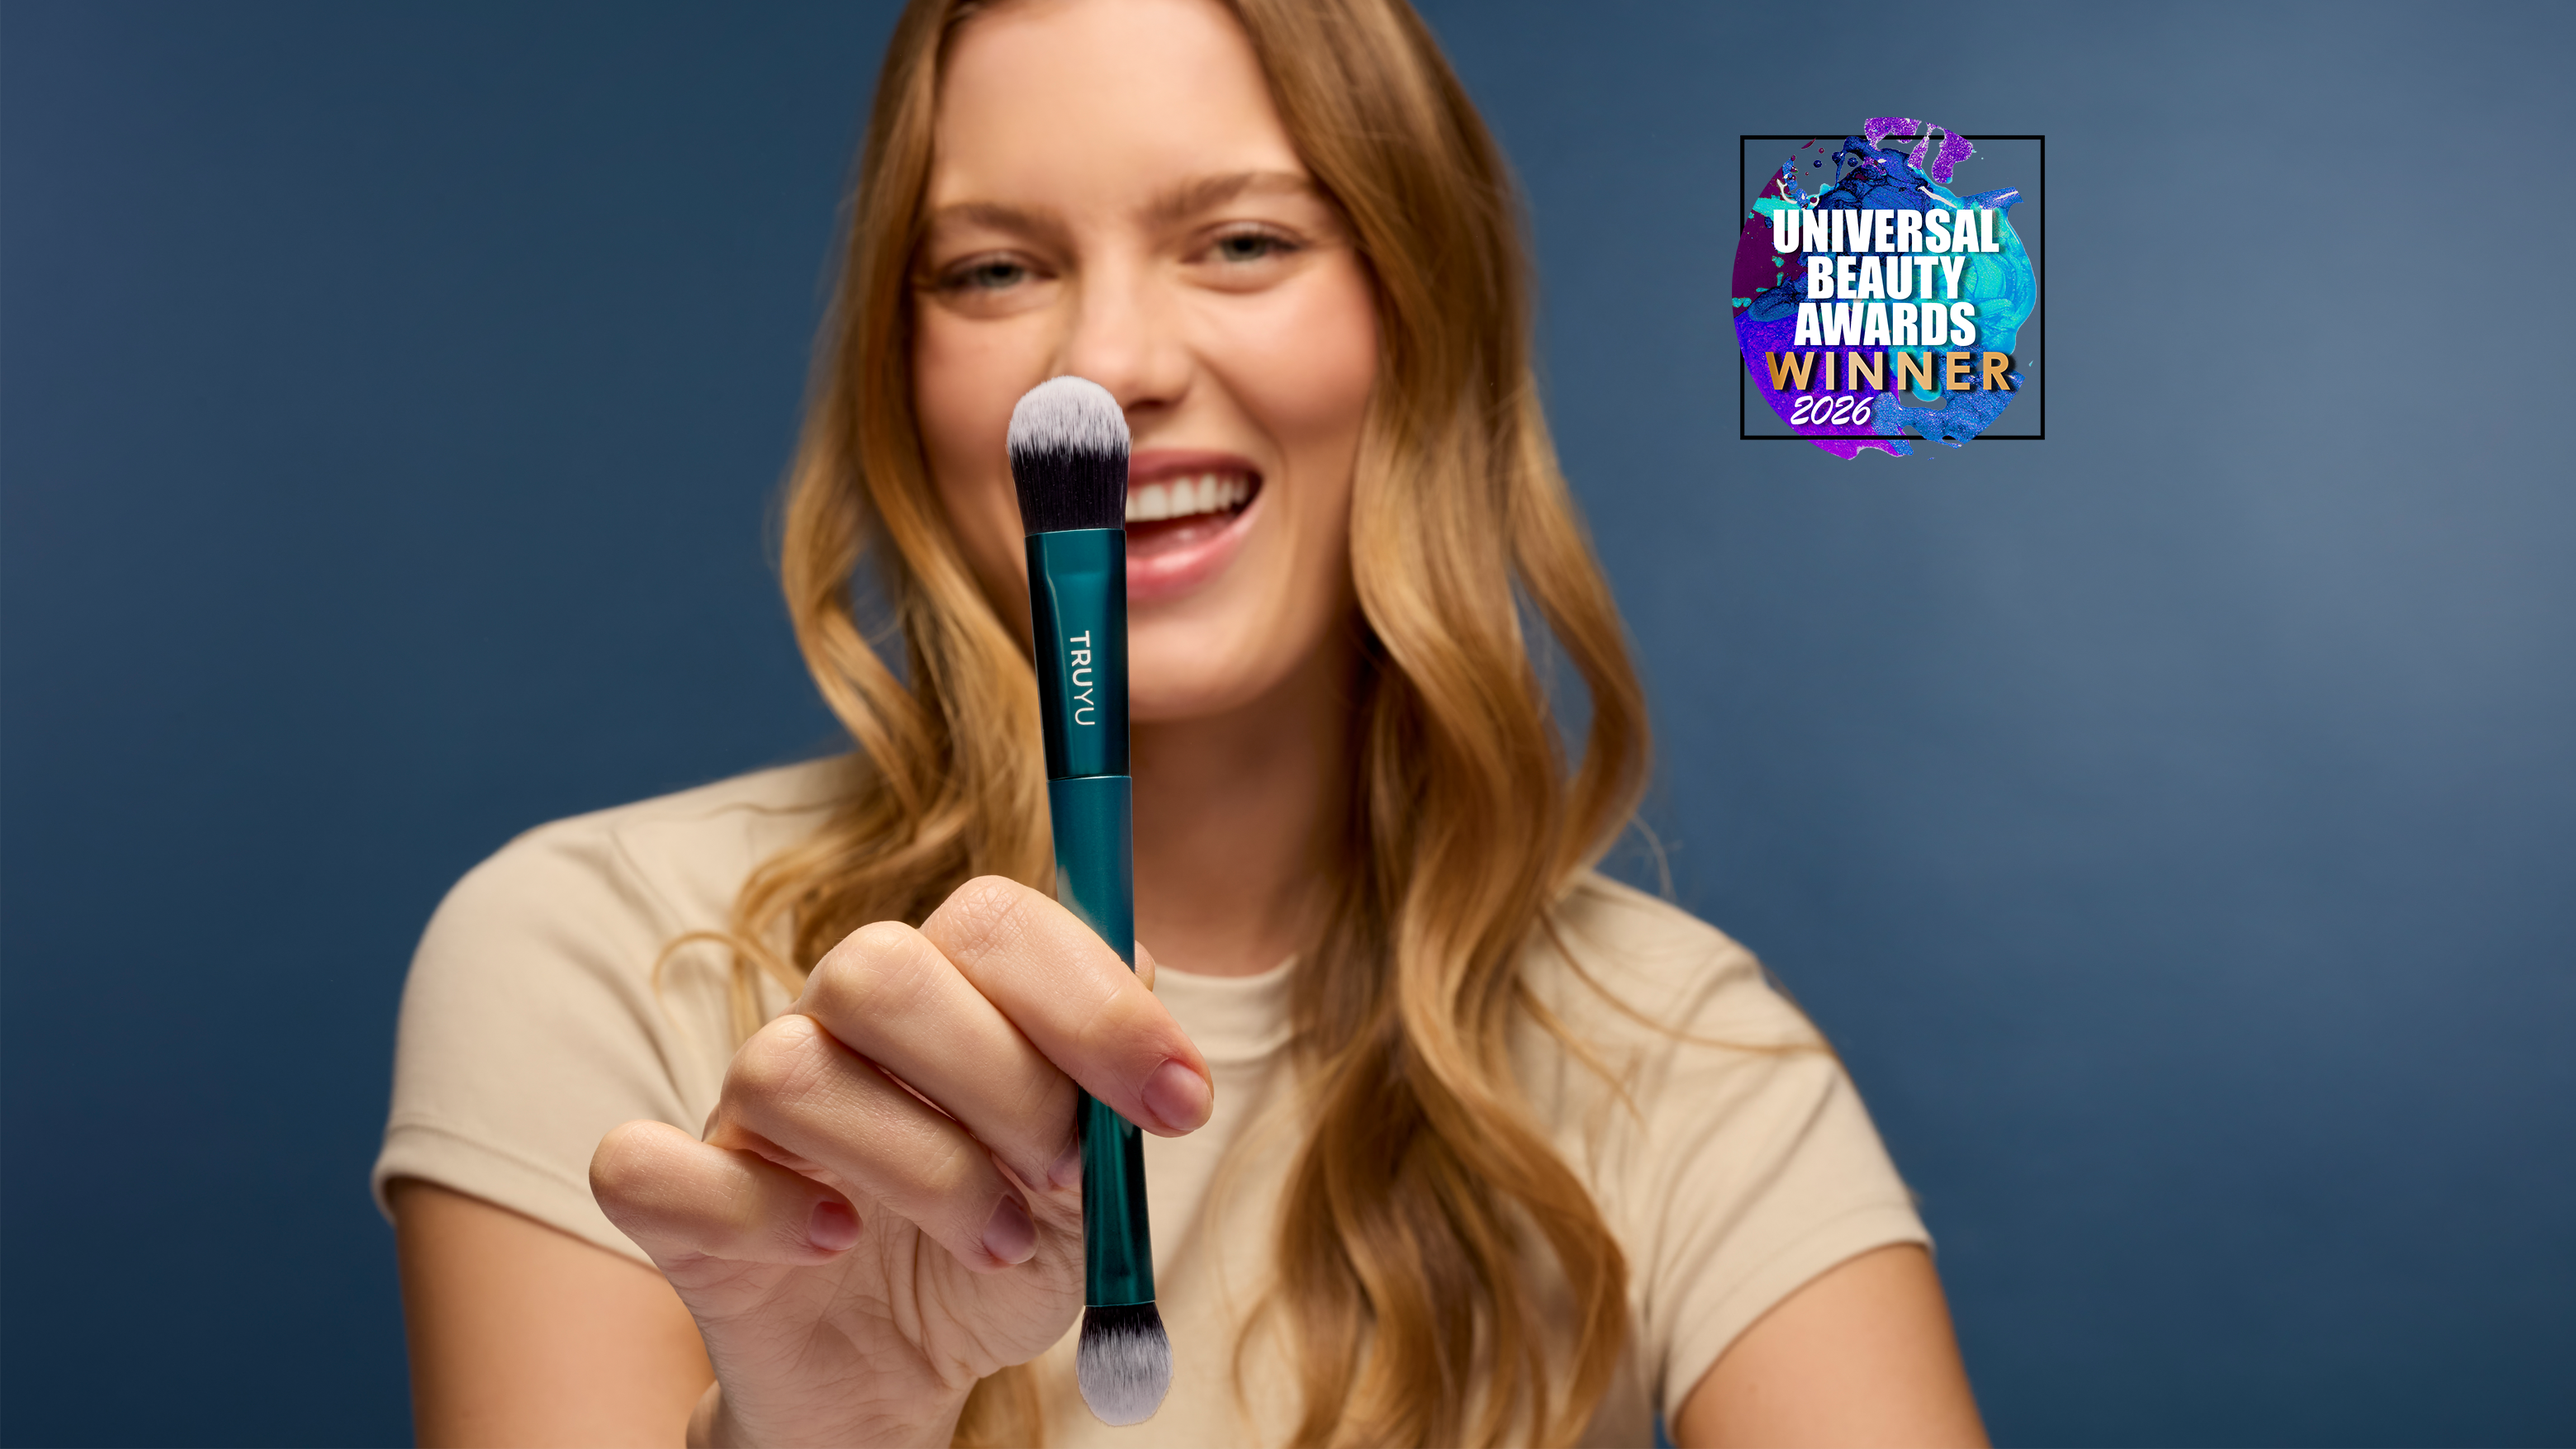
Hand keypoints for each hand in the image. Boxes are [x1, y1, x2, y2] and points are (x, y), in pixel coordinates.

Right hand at [590, 876, 1211, 1447]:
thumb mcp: (1092, 1186)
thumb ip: (1113, 1097)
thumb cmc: (997, 1251)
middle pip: (876, 967)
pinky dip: (754, 1207)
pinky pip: (651, 1166)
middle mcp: (837, 1029)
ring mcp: (749, 1114)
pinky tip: (833, 1243)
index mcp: (945, 995)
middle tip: (1061, 1172)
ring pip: (787, 1067)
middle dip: (999, 1075)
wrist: (905, 1375)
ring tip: (991, 1241)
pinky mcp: (683, 1206)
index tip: (1179, 1102)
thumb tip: (1148, 1004)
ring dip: (918, 1165)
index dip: (1093, 1001)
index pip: (993, 922)